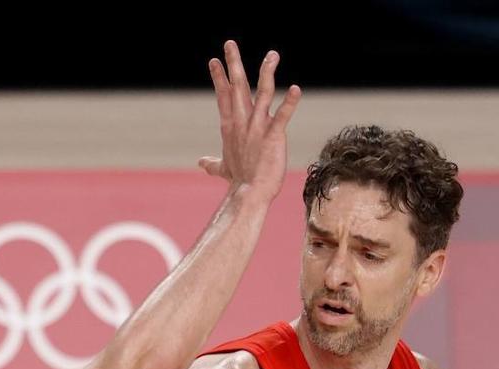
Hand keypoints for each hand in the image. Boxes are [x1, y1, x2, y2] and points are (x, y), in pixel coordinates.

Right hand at [198, 40, 301, 201]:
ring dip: (267, 72)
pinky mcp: (273, 136)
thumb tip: (202, 163)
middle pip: (238, 87)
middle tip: (230, 44)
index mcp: (231, 127)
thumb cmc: (239, 183)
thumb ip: (213, 163)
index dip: (220, 78)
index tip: (214, 61)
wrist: (249, 195)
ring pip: (263, 93)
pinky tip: (297, 89)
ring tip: (272, 54)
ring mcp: (257, 128)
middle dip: (234, 64)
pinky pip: (283, 116)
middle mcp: (242, 123)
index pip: (224, 96)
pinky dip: (290, 102)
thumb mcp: (223, 168)